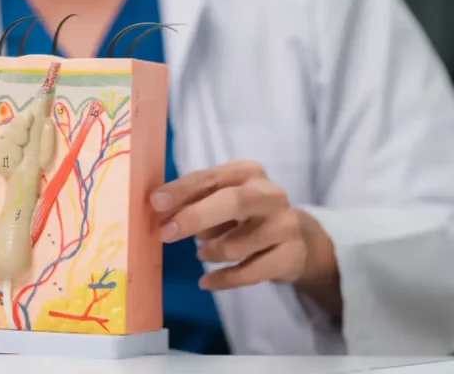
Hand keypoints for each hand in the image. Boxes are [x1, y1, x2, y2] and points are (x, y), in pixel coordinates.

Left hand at [150, 160, 338, 311]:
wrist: (298, 239)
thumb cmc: (246, 213)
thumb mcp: (222, 197)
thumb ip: (195, 200)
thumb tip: (161, 212)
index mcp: (247, 172)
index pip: (211, 177)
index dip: (182, 190)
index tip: (155, 202)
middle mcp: (269, 194)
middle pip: (232, 203)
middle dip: (195, 217)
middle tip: (165, 233)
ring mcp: (284, 225)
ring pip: (236, 245)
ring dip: (210, 252)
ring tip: (202, 252)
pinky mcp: (290, 256)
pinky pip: (248, 273)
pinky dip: (222, 280)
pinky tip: (206, 281)